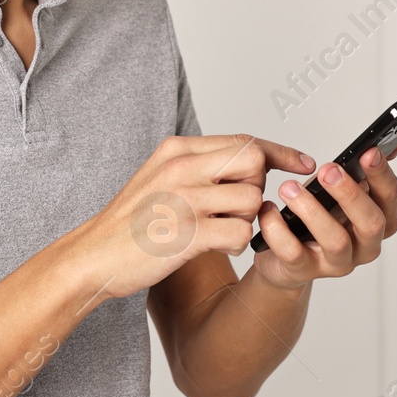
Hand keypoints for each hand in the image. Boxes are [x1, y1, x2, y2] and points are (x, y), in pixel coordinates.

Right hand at [66, 134, 315, 302]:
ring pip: (253, 200)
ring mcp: (184, 199)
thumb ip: (200, 164)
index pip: (244, 141)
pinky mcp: (187, 233)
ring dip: (246, 220)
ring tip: (219, 230)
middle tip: (236, 209)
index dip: (280, 152)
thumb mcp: (160, 176)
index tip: (303, 163)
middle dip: (257, 189)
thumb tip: (252, 159)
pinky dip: (237, 243)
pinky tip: (216, 246)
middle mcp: (182, 168)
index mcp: (177, 150)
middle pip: (255, 164)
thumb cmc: (132, 221)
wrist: (94, 256)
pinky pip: (242, 233)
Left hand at [251, 144, 396, 290]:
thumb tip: (386, 145)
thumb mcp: (333, 190)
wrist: (281, 259)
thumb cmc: (311, 219)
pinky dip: (278, 229)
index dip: (381, 174)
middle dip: (349, 193)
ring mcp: (336, 262)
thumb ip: (356, 170)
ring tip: (289, 188)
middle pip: (371, 222)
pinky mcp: (305, 271)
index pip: (388, 197)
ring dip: (312, 210)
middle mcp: (364, 245)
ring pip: (335, 240)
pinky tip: (269, 210)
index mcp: (376, 220)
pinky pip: (294, 253)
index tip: (368, 152)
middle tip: (327, 170)